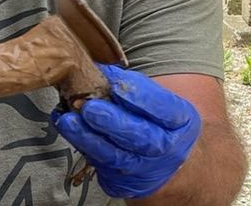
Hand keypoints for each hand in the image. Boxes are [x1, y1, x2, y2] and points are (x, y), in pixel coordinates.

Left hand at [52, 64, 200, 198]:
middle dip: (113, 122)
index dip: (139, 96)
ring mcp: (144, 167)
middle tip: (90, 107)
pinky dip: (83, 147)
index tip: (116, 85)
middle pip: (141, 136)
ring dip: (89, 138)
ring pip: (116, 155)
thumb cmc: (155, 120)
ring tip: (69, 121)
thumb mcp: (157, 99)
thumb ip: (133, 86)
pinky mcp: (123, 181)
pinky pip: (101, 165)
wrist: (162, 161)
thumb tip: (100, 69)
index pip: (163, 108)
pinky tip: (69, 131)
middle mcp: (166, 148)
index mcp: (181, 120)